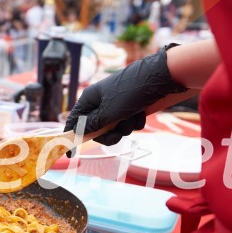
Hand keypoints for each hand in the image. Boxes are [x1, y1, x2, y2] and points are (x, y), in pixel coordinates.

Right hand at [63, 46, 185, 146]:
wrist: (161, 78)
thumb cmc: (131, 91)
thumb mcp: (109, 111)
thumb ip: (94, 124)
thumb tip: (81, 130)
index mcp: (90, 98)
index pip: (75, 119)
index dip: (72, 135)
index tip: (70, 153)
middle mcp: (102, 101)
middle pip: (97, 129)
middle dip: (109, 134)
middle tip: (117, 133)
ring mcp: (117, 105)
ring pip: (115, 128)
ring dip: (125, 127)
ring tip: (133, 116)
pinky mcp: (131, 108)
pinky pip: (128, 123)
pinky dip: (135, 121)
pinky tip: (142, 112)